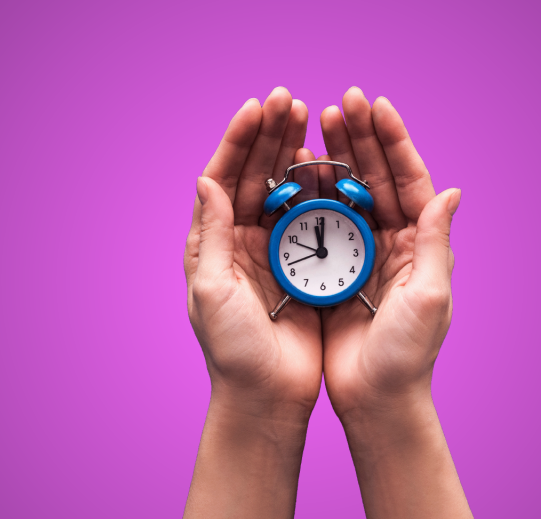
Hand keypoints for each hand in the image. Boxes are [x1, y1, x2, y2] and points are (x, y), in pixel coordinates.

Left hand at [184, 87, 320, 419]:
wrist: (269, 397)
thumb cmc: (232, 352)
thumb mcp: (211, 291)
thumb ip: (211, 235)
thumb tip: (206, 180)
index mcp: (214, 244)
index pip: (223, 179)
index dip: (238, 141)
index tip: (257, 109)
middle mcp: (243, 241)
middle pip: (257, 175)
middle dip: (271, 136)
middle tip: (290, 100)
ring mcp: (277, 252)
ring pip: (288, 190)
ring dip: (298, 154)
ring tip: (313, 119)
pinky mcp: (308, 267)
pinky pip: (317, 219)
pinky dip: (324, 189)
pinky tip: (334, 163)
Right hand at [316, 88, 494, 518]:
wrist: (374, 401)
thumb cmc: (407, 356)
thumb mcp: (430, 298)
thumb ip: (437, 244)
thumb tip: (452, 191)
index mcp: (421, 245)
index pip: (411, 181)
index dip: (395, 142)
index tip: (377, 106)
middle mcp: (393, 243)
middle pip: (377, 178)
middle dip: (361, 138)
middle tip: (341, 101)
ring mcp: (361, 254)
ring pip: (346, 193)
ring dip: (332, 156)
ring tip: (314, 122)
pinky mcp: (332, 270)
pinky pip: (319, 221)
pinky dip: (309, 192)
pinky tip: (294, 167)